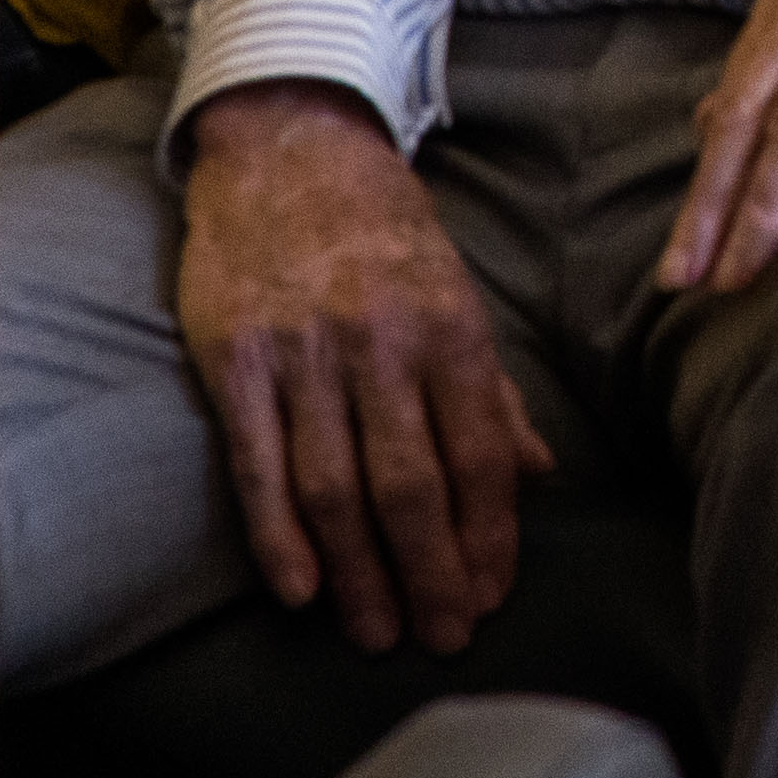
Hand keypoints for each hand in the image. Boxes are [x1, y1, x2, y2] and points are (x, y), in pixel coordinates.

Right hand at [172, 82, 547, 649]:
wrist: (289, 141)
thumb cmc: (382, 227)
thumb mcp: (456, 291)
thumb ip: (493, 389)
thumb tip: (542, 472)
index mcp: (450, 328)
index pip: (480, 454)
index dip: (490, 535)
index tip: (493, 594)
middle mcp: (382, 343)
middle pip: (412, 486)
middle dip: (432, 573)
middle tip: (441, 636)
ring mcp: (304, 353)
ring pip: (337, 488)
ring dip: (359, 573)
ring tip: (375, 632)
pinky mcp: (235, 357)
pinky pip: (259, 463)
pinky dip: (278, 535)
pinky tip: (300, 589)